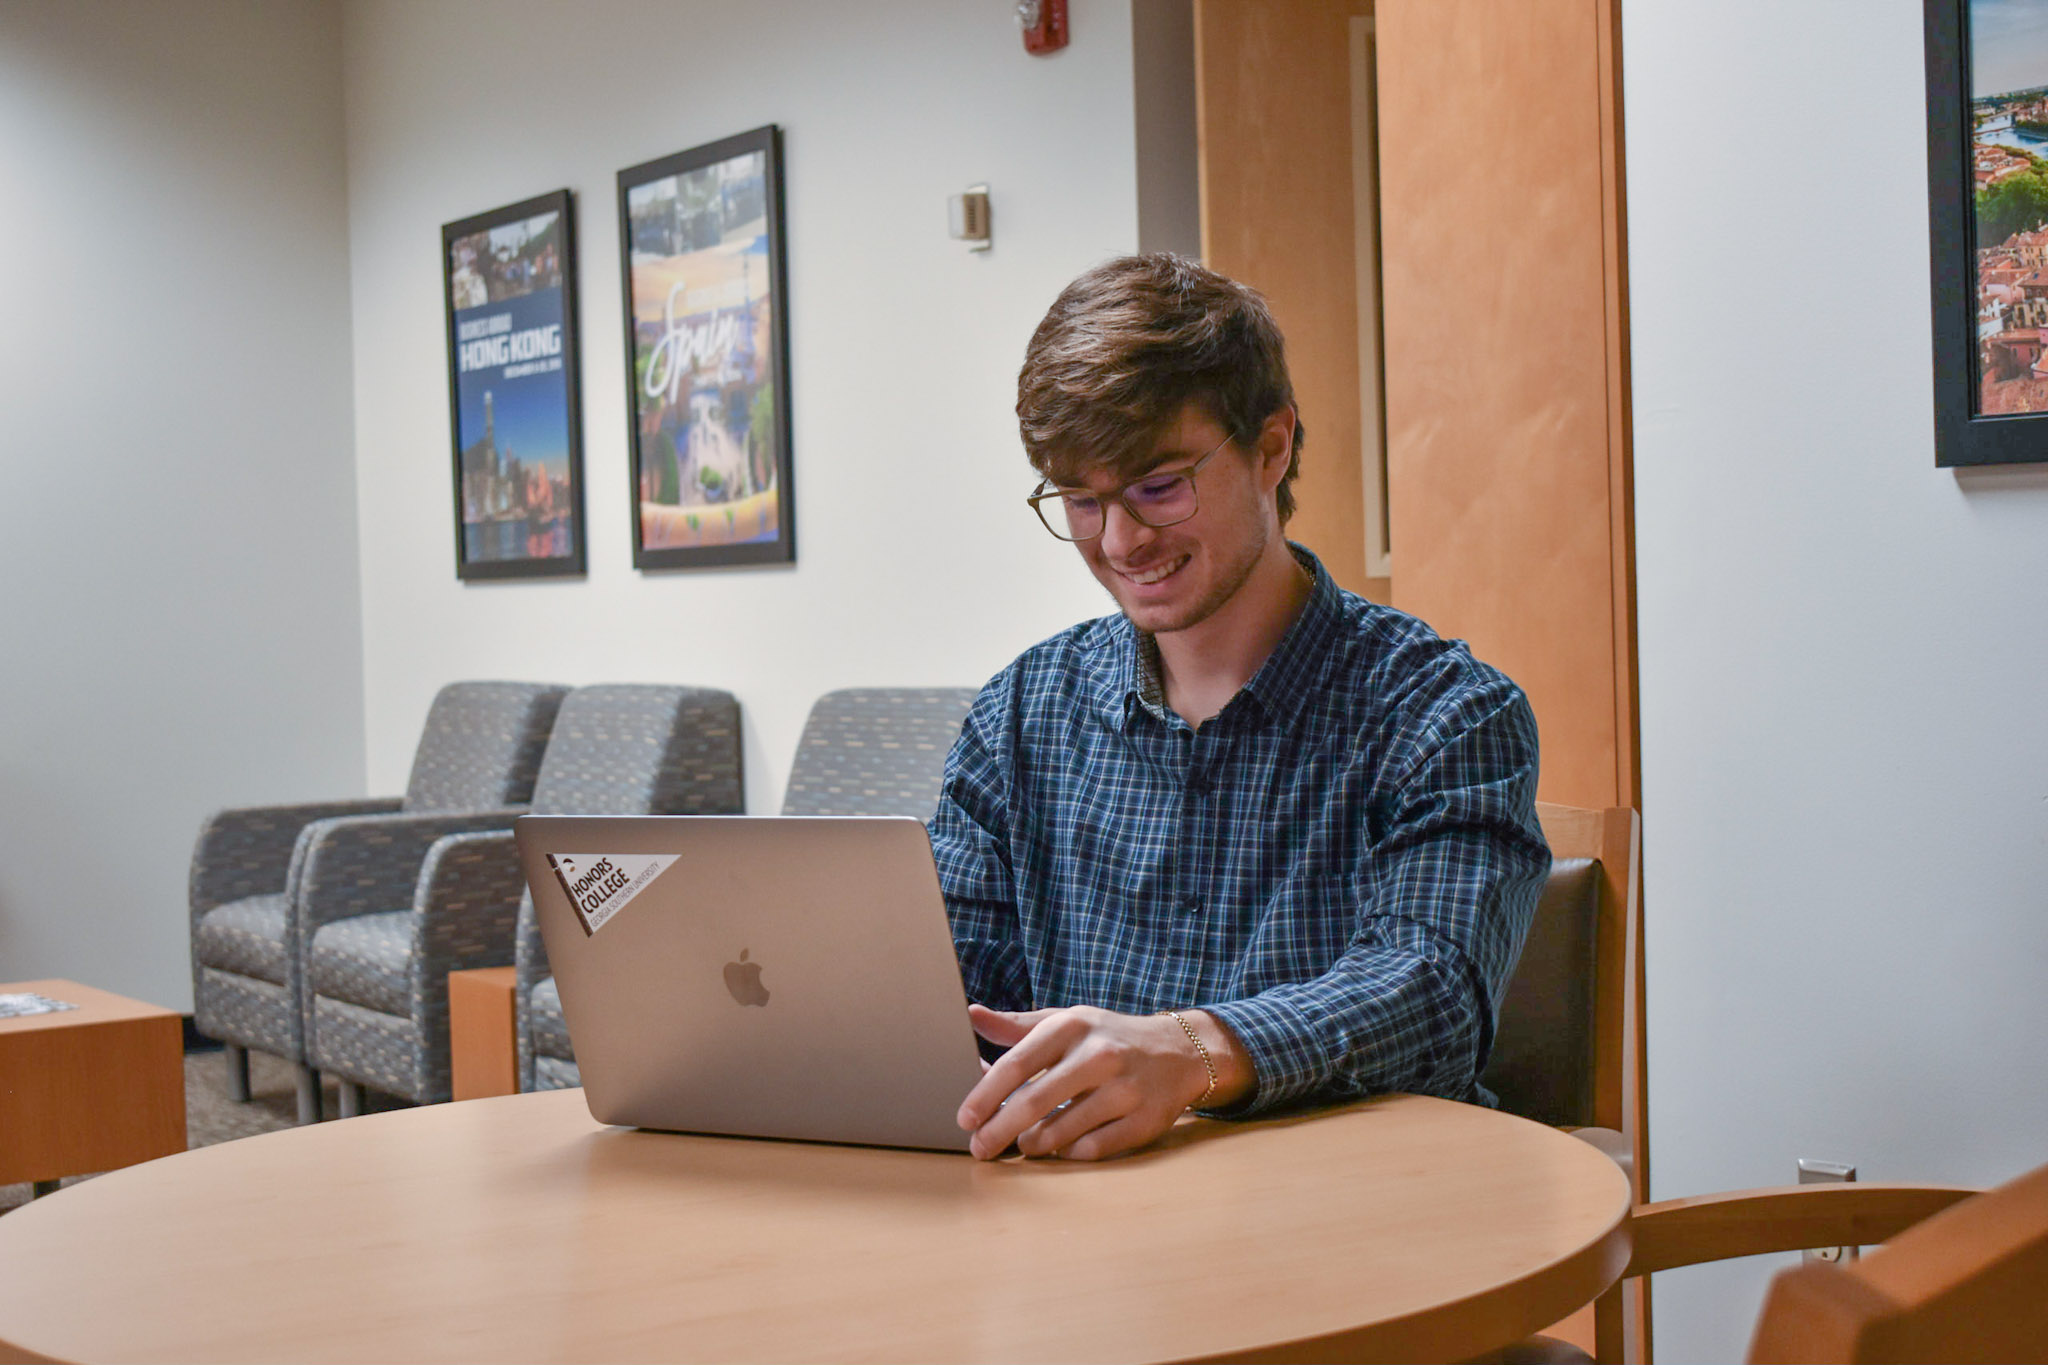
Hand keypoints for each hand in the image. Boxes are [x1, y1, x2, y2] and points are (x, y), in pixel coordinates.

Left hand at [955, 1004, 1212, 1160]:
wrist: (1178, 1052)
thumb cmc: (1108, 1038)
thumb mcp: (1066, 1021)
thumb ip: (1017, 1025)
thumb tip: (971, 1015)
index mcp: (1073, 1026)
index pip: (1018, 1063)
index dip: (986, 1095)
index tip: (965, 1118)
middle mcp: (1099, 1055)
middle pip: (1035, 1102)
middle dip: (999, 1130)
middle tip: (979, 1148)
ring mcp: (1124, 1090)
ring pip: (1061, 1132)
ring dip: (1033, 1144)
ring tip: (1024, 1143)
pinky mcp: (1143, 1121)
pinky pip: (1091, 1149)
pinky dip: (1069, 1152)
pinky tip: (1062, 1147)